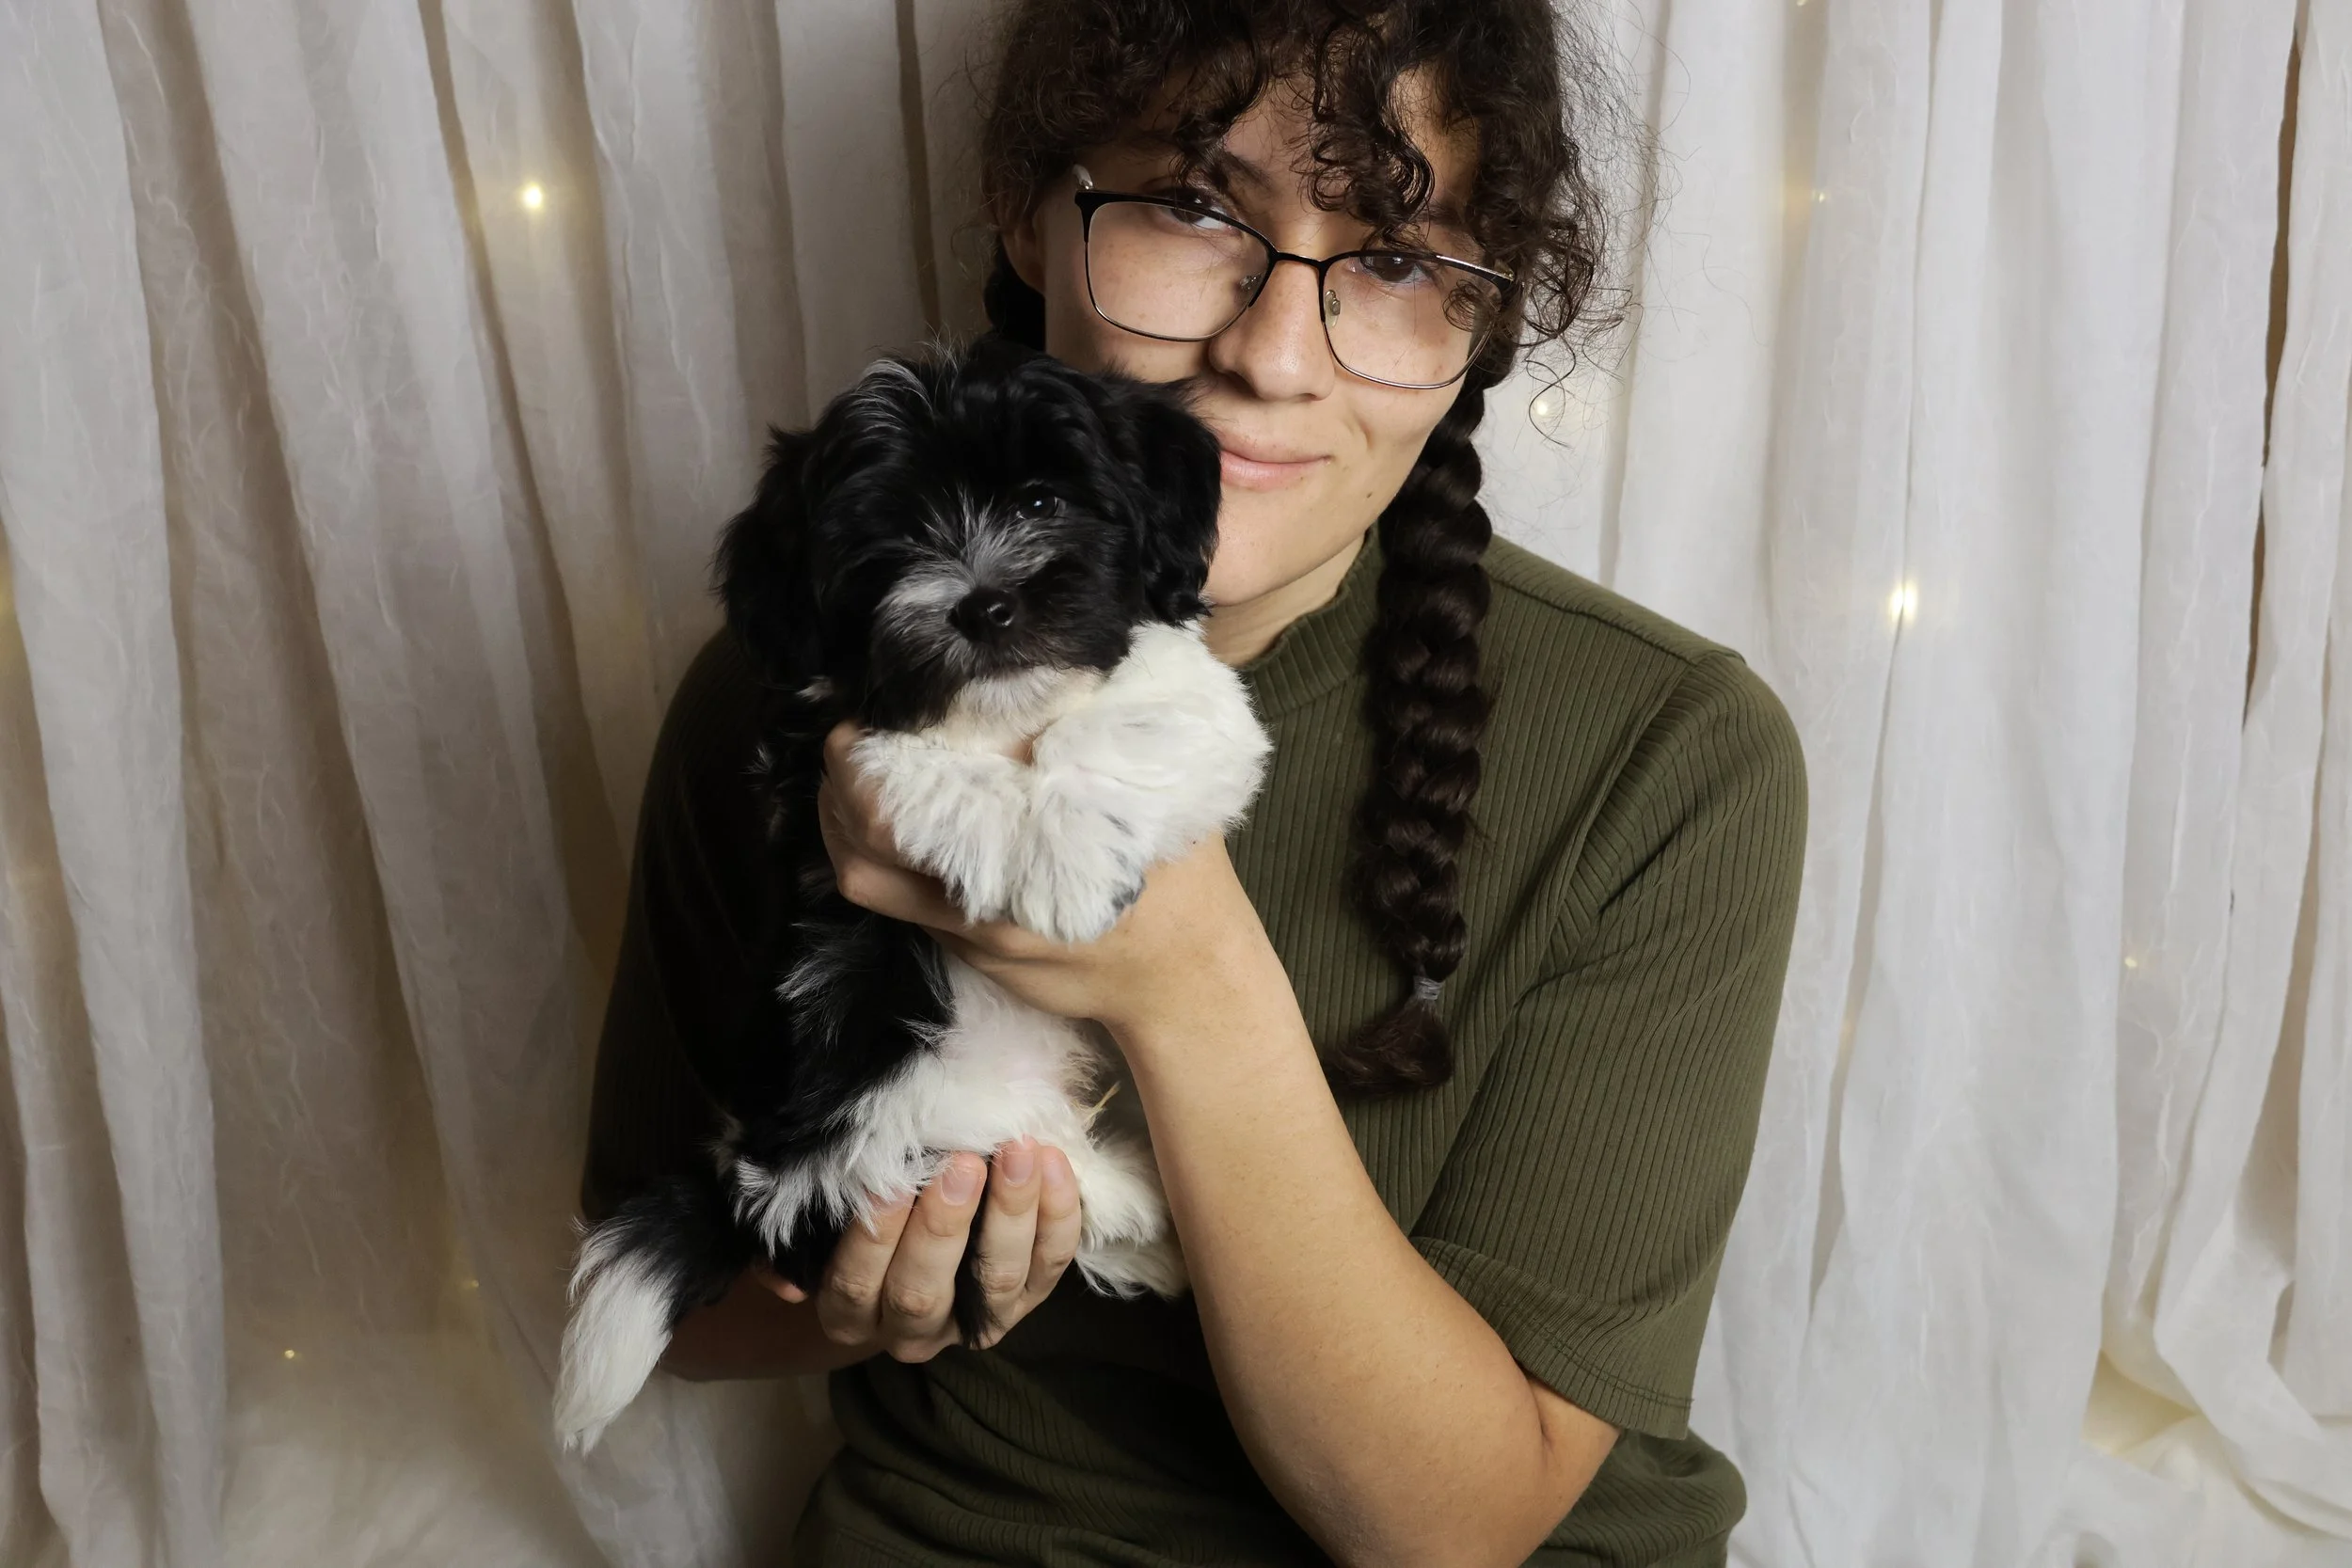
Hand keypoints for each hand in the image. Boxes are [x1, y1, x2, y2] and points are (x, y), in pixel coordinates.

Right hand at [750, 1136, 1080, 1359]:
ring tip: (1019, 1153)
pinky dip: (1058, 1216)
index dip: (873, 1237)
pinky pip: (1050, 1265)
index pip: (855, 1283)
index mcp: (849, 1313)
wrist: (904, 1255)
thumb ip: (793, 1236)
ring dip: (1011, 1214)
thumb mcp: (810, 1232)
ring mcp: (974, 1321)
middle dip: (945, 1225)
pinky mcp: (1028, 1301)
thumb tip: (785, 1278)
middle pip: (924, 1291)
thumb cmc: (851, 1225)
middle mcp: (910, 1330)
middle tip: (964, 1161)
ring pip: (997, 1281)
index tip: (891, 1181)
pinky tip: (1055, 1163)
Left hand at [818, 719, 1280, 1036]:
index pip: (919, 791)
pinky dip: (866, 854)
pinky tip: (875, 822)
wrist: (1184, 976)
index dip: (875, 752)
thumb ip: (1092, 735)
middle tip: (845, 732)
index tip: (873, 706)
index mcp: (1032, 838)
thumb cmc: (1178, 873)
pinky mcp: (967, 950)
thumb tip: (1045, 669)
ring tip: (846, 774)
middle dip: (843, 778)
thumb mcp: (1150, 790)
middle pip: (870, 835)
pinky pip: (889, 901)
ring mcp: (971, 928)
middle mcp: (988, 888)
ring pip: (863, 876)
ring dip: (838, 822)